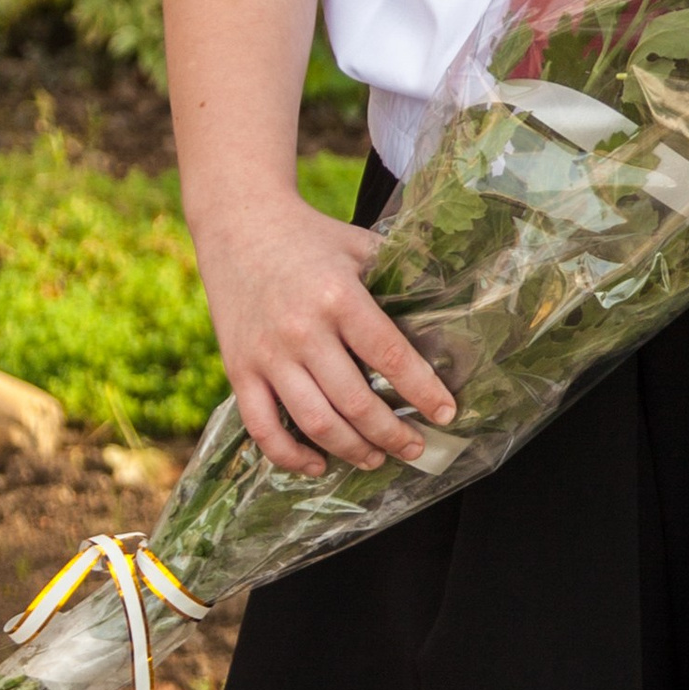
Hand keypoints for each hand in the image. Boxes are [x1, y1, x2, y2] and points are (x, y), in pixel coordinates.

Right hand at [191, 188, 458, 478]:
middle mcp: (302, 331)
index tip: (446, 414)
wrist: (237, 225)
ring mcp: (267, 355)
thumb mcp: (361, 245)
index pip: (390, 357)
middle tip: (416, 448)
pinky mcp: (238, 370)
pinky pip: (263, 428)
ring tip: (376, 458)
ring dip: (352, 450)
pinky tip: (318, 464)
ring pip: (315, 422)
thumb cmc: (311, 238)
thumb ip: (401, 274)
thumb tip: (450, 306)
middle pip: (356, 402)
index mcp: (339, 298)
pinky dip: (291, 456)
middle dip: (393, 434)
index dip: (423, 392)